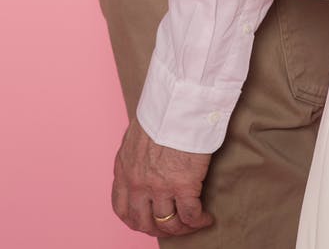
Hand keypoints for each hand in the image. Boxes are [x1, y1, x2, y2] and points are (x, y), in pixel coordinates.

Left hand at [112, 118, 213, 236]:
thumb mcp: (138, 132)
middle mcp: (137, 183)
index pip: (121, 208)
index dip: (135, 220)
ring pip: (167, 223)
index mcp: (124, 168)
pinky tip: (206, 218)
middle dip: (157, 229)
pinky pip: (190, 215)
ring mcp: (159, 187)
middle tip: (171, 226)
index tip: (147, 221)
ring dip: (181, 228)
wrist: (180, 99)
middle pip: (143, 222)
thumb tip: (147, 158)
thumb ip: (138, 152)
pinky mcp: (184, 185)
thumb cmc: (164, 107)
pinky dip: (199, 221)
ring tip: (193, 222)